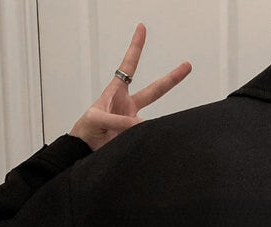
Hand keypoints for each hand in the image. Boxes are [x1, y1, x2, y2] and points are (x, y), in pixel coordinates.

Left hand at [69, 23, 191, 151]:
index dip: (135, 48)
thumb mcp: (96, 119)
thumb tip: (141, 124)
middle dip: (171, 78)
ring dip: (159, 123)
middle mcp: (128, 105)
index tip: (141, 29)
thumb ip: (117, 121)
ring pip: (153, 117)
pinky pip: (147, 134)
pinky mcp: (135, 136)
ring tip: (162, 129)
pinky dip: (150, 137)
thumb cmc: (85, 131)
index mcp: (115, 93)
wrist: (83, 152)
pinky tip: (150, 142)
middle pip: (154, 90)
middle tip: (187, 66)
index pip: (128, 66)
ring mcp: (133, 121)